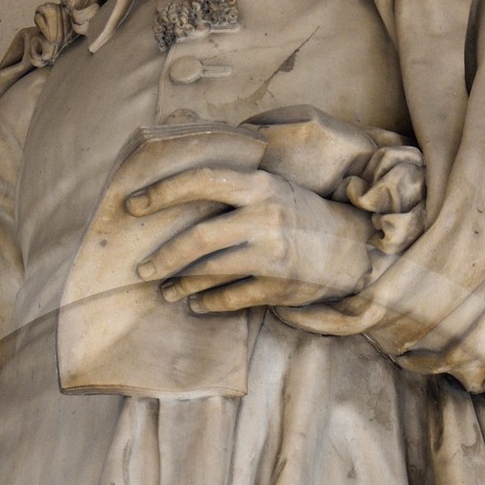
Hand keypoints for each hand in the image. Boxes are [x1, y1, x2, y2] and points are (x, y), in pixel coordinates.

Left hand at [126, 162, 373, 311]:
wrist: (352, 246)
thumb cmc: (300, 214)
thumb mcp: (271, 188)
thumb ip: (233, 189)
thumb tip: (178, 197)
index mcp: (260, 185)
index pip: (203, 180)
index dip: (164, 192)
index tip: (132, 206)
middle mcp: (266, 216)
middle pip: (200, 237)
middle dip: (164, 256)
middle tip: (143, 269)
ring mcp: (274, 253)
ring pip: (212, 271)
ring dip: (182, 284)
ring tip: (165, 291)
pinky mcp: (281, 285)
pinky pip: (234, 298)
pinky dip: (210, 303)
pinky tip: (196, 304)